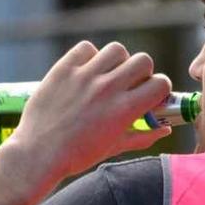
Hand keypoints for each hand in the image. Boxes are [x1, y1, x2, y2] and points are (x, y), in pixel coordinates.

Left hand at [10, 41, 172, 180]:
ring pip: (117, 50)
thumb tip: (165, 130)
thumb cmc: (78, 155)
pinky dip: (90, 57)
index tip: (151, 96)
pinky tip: (86, 72)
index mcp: (124, 109)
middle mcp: (108, 88)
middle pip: (143, 60)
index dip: (160, 89)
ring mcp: (85, 76)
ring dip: (118, 61)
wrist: (39, 154)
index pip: (160, 83)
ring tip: (108, 75)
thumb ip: (143, 136)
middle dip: (142, 72)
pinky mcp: (64, 69)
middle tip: (131, 85)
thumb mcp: (115, 148)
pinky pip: (86, 48)